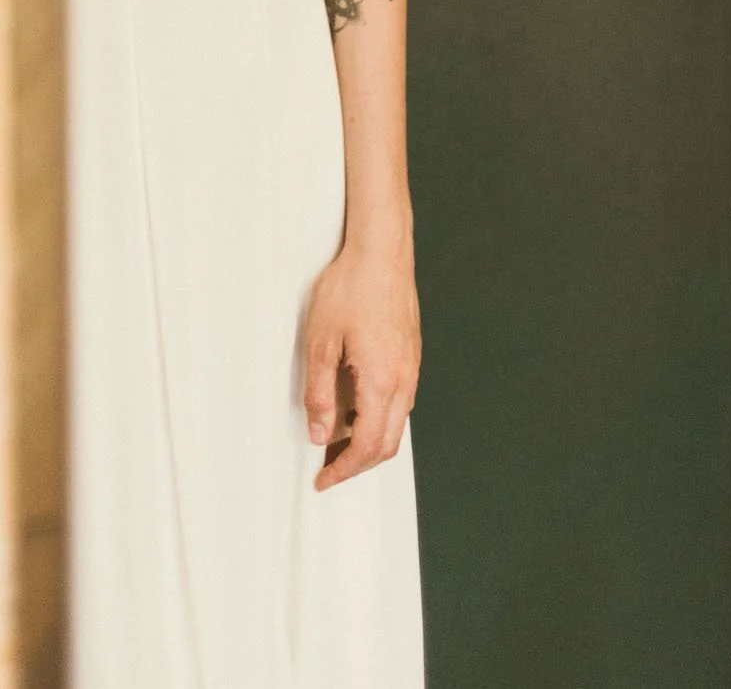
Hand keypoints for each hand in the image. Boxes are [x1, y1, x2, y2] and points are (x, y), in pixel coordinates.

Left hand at [303, 239, 420, 490]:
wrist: (381, 252)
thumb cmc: (349, 289)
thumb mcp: (321, 342)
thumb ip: (320, 393)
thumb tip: (320, 434)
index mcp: (382, 382)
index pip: (367, 446)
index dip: (344, 470)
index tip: (322, 479)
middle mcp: (404, 381)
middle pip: (387, 445)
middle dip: (357, 464)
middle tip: (327, 467)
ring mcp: (411, 368)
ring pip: (396, 424)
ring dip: (368, 440)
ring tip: (335, 438)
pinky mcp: (410, 355)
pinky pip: (399, 402)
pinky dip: (377, 417)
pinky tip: (354, 405)